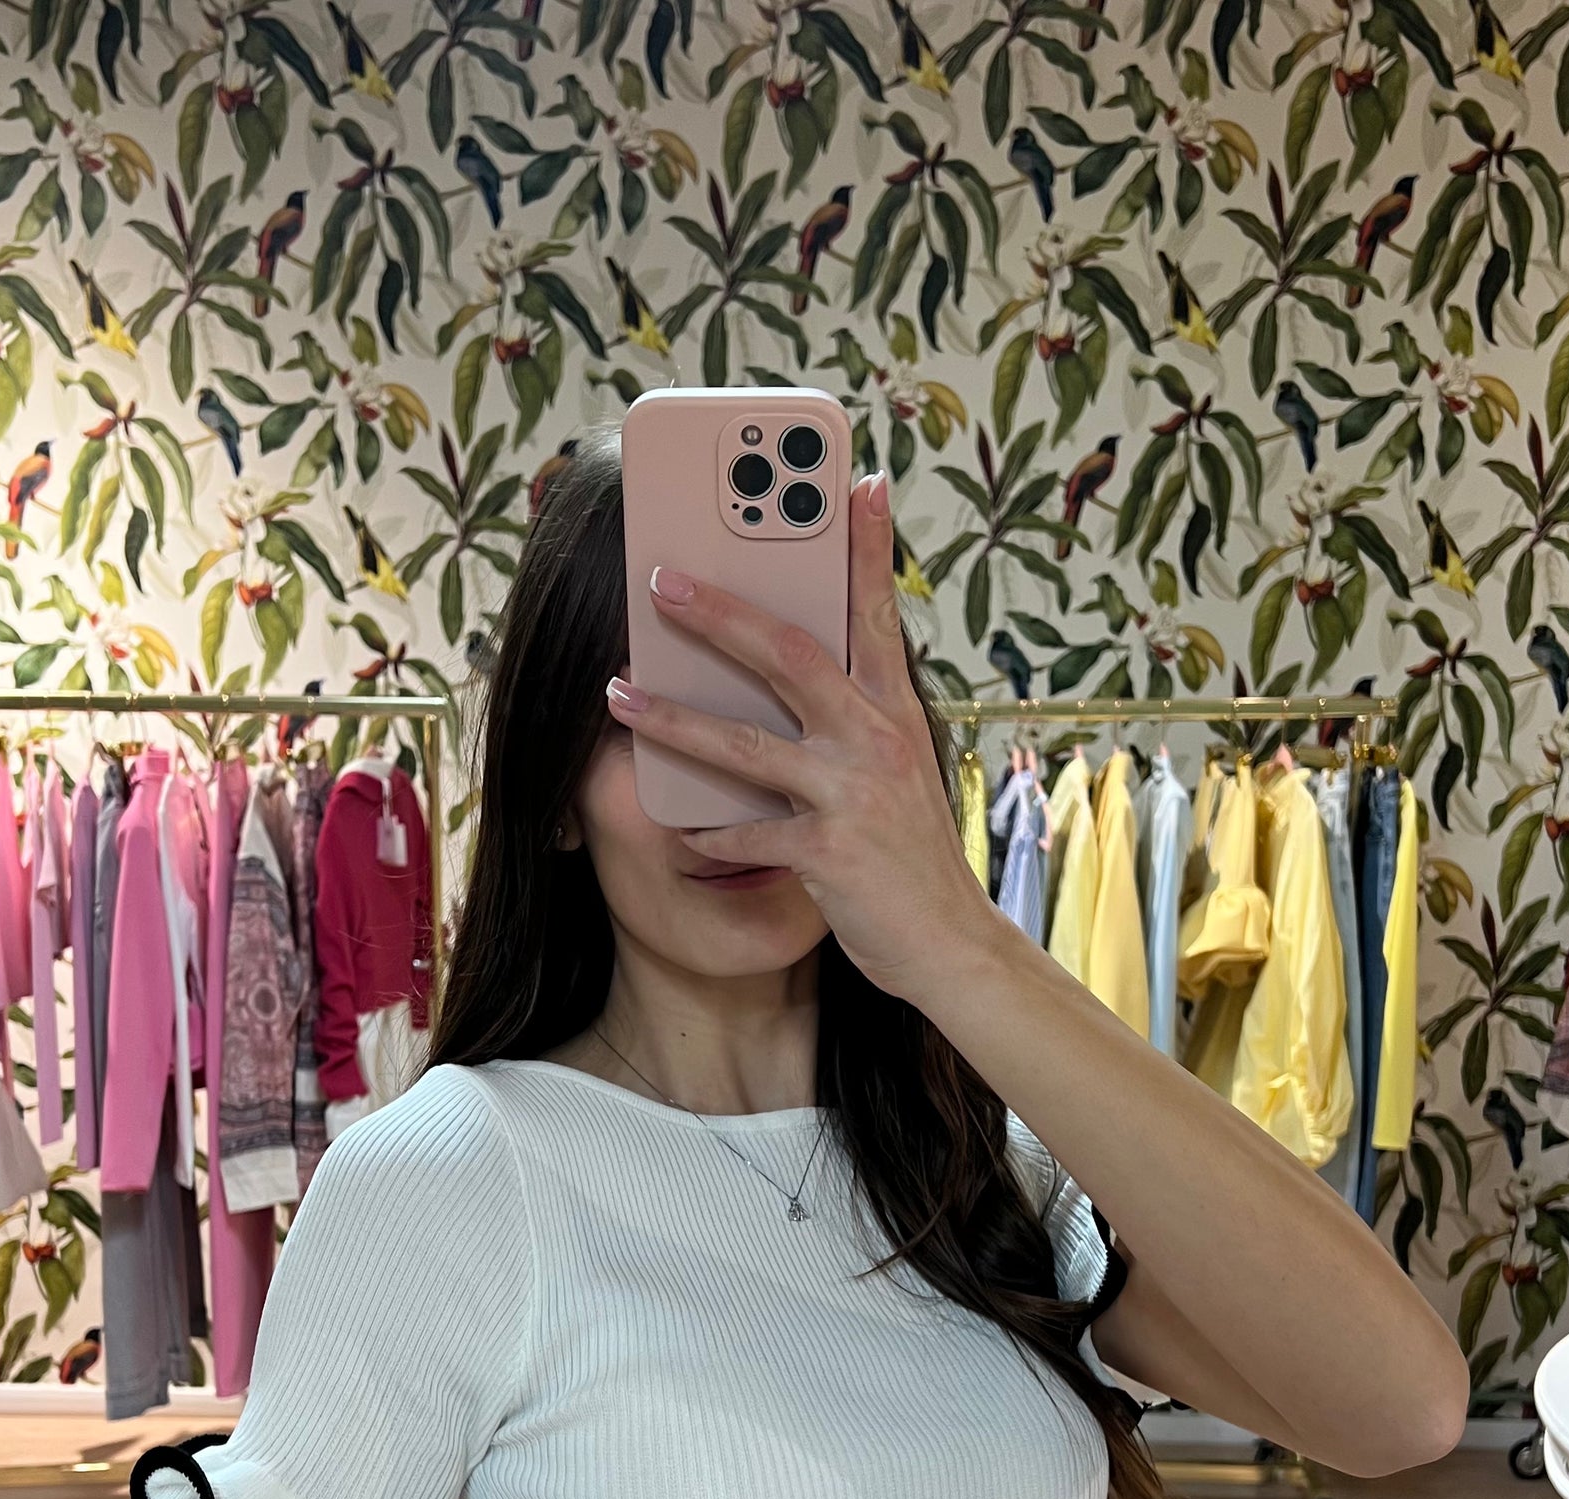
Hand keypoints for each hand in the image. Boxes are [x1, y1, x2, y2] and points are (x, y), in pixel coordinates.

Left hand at [603, 471, 997, 1005]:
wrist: (951, 947)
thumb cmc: (911, 858)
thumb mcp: (898, 773)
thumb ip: (855, 720)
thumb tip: (792, 674)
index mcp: (895, 712)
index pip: (878, 613)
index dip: (868, 547)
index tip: (856, 481)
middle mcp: (877, 740)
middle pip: (790, 656)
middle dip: (719, 614)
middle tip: (659, 579)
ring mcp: (854, 794)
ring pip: (746, 743)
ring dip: (672, 717)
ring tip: (617, 691)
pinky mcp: (831, 852)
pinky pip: (747, 833)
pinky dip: (706, 831)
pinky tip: (673, 825)